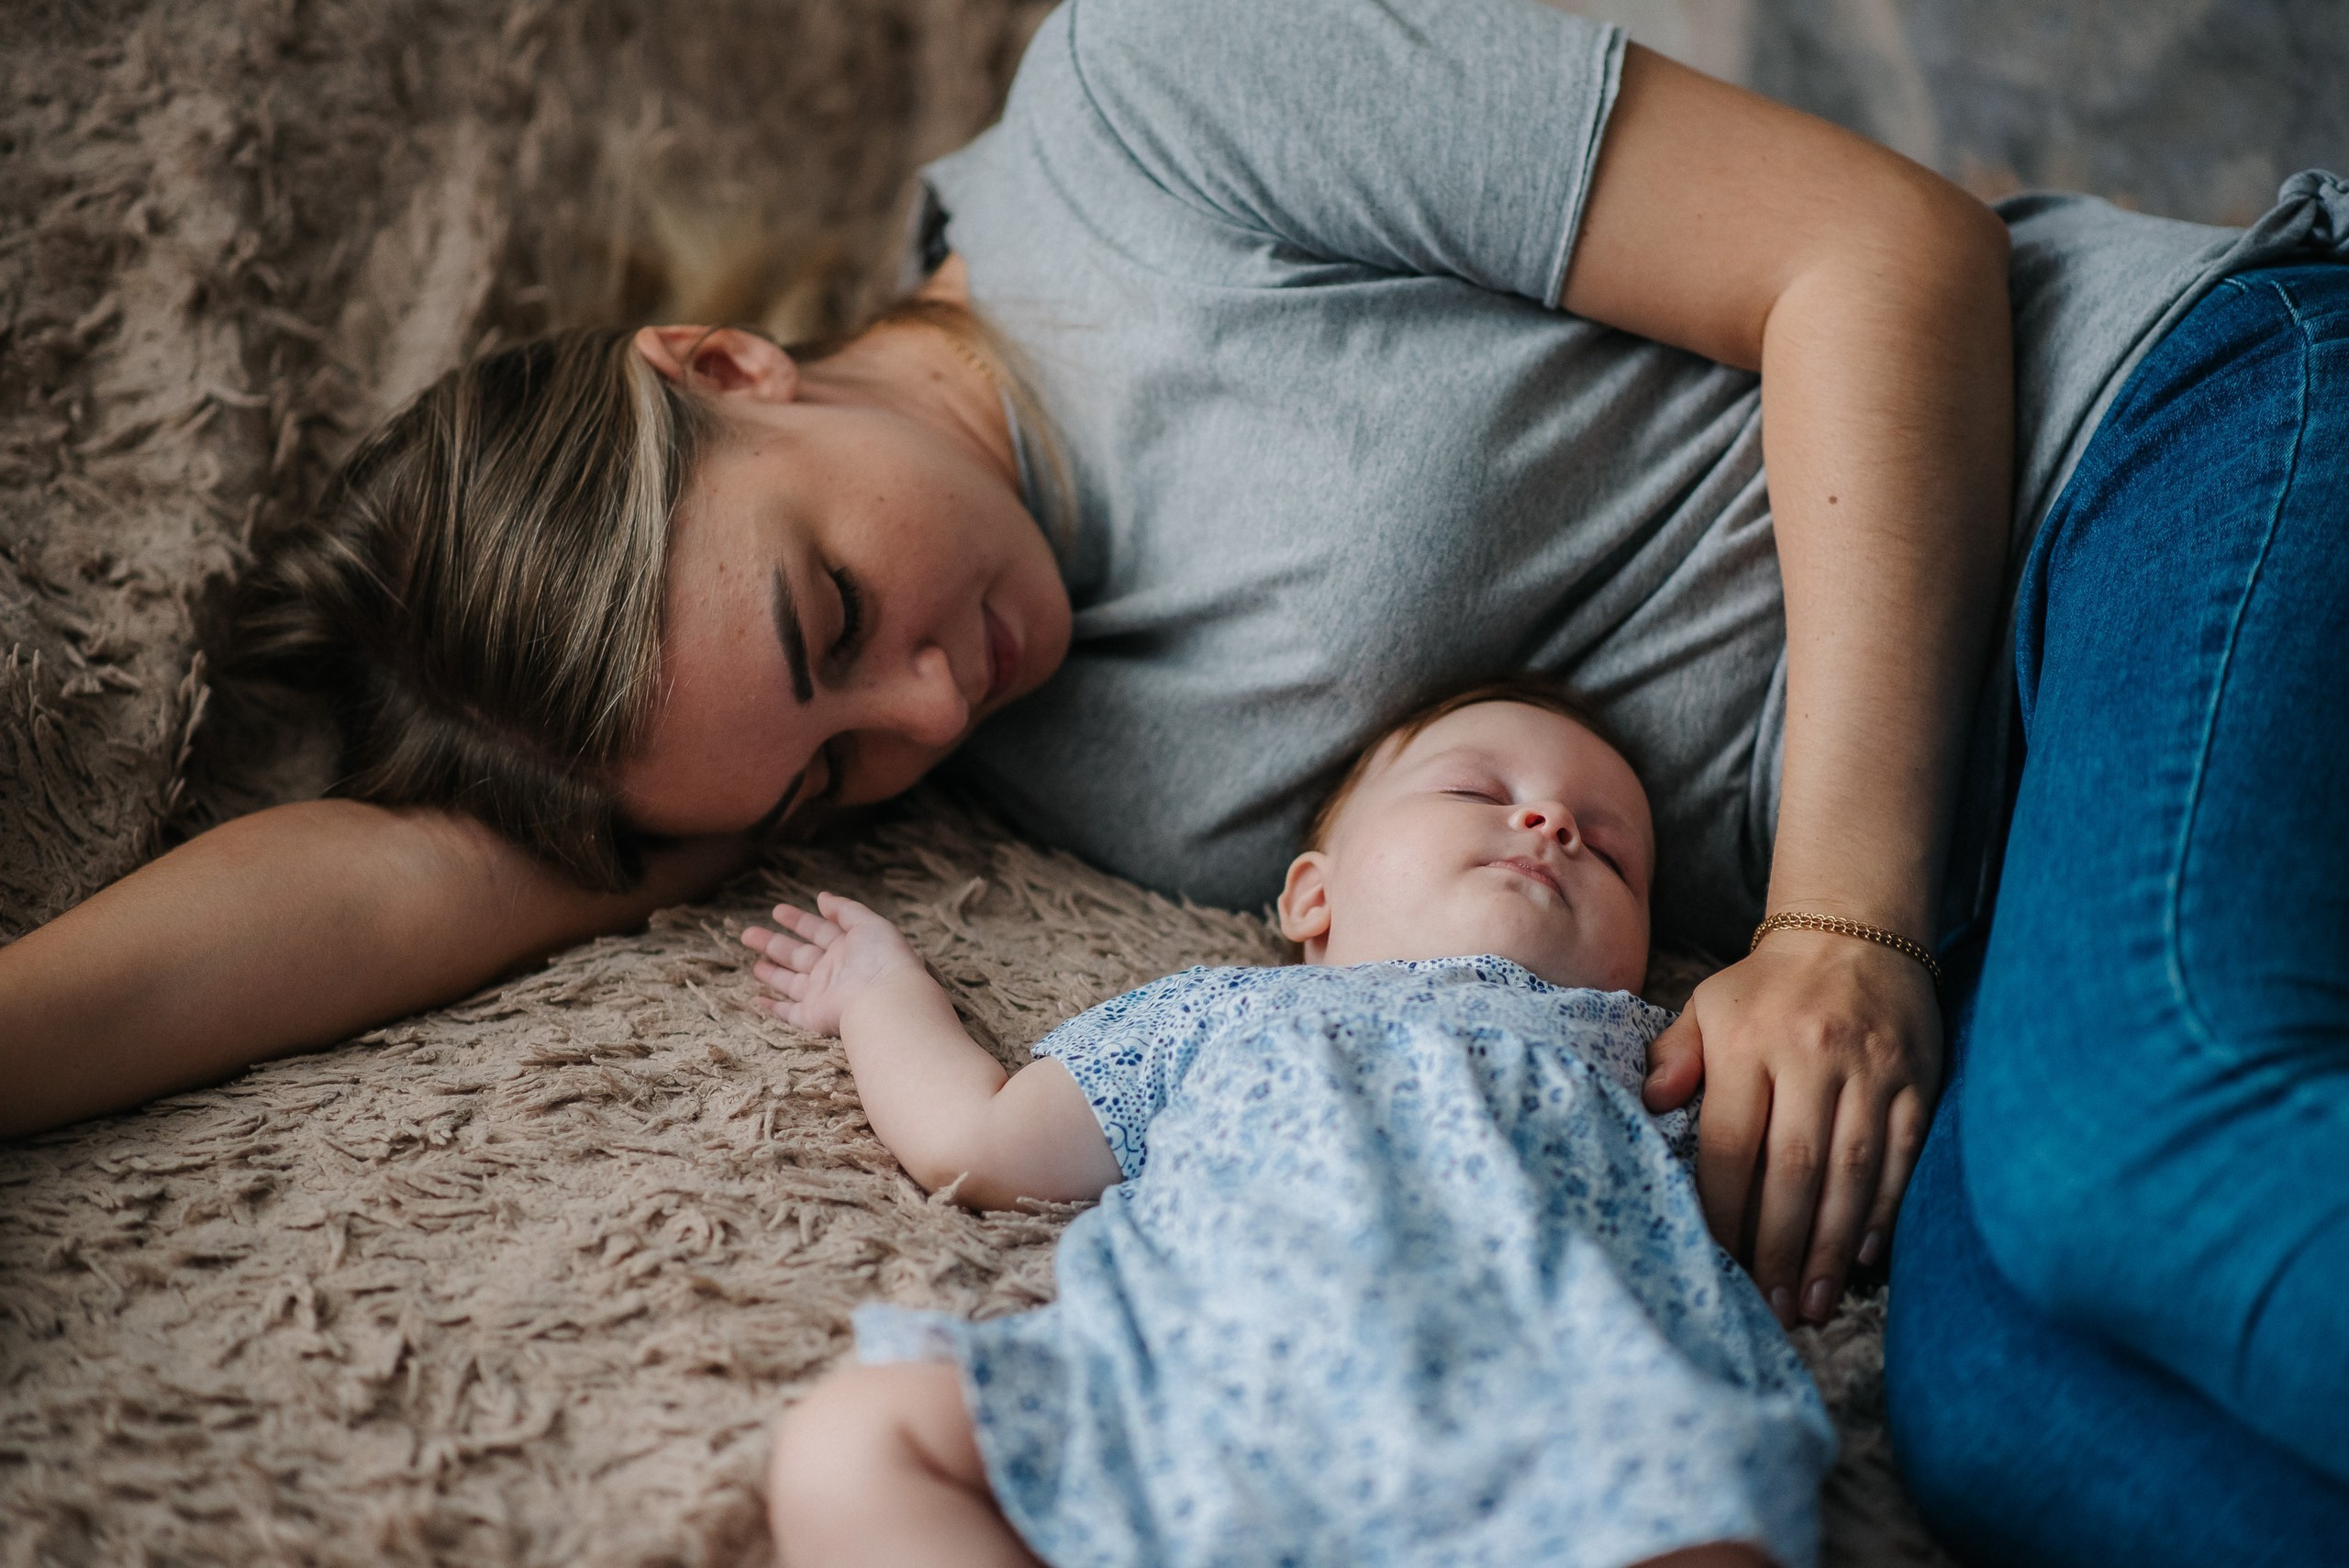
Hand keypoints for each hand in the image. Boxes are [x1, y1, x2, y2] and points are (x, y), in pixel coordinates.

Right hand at [739, 893, 932, 1035]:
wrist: (886, 1000)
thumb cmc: (881, 958)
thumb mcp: (868, 923)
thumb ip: (845, 910)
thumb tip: (822, 897)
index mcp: (847, 948)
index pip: (817, 930)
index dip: (797, 920)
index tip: (776, 910)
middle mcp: (833, 971)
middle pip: (797, 954)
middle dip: (773, 943)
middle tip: (748, 933)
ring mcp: (822, 995)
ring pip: (790, 983)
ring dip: (772, 973)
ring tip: (754, 964)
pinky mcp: (813, 1017)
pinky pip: (789, 1014)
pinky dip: (773, 1009)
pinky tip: (757, 1000)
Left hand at [1641, 928, 1941, 1325]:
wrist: (1855, 931)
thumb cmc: (1768, 986)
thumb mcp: (1707, 1004)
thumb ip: (1676, 1056)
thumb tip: (1652, 1104)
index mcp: (1750, 1044)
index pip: (1733, 1144)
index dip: (1727, 1211)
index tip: (1721, 1262)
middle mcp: (1811, 1058)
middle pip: (1796, 1170)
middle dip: (1782, 1247)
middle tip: (1776, 1306)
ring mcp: (1870, 1071)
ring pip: (1853, 1173)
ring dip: (1834, 1246)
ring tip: (1816, 1302)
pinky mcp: (1917, 1080)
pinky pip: (1903, 1155)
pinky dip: (1885, 1210)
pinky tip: (1865, 1255)